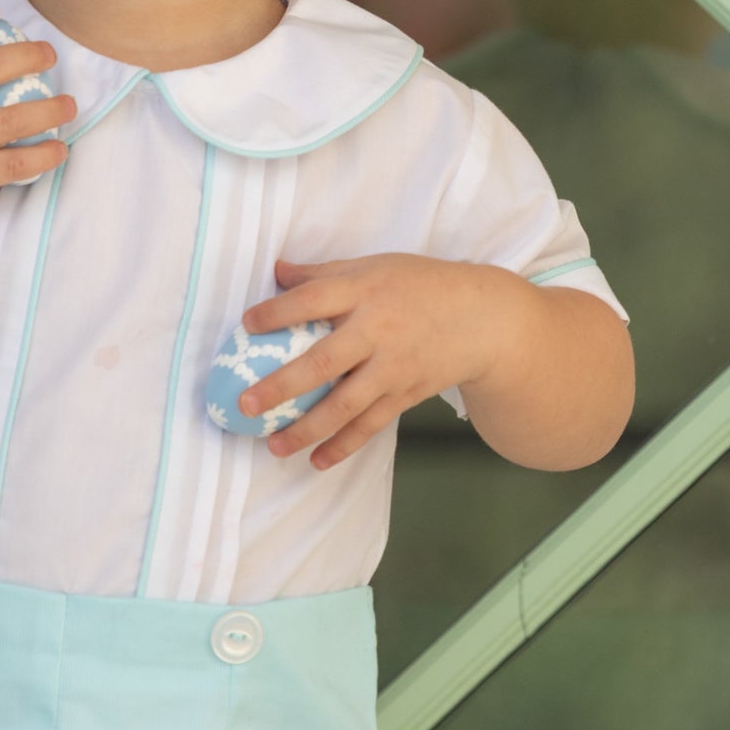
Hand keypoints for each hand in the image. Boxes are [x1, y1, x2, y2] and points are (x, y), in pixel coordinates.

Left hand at [235, 253, 524, 469]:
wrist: (484, 319)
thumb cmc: (420, 286)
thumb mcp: (374, 267)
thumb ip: (324, 273)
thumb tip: (277, 271)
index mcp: (365, 290)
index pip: (312, 300)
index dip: (277, 312)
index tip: (245, 325)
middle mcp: (377, 330)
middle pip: (323, 361)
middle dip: (281, 386)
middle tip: (246, 404)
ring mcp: (393, 367)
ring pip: (345, 404)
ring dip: (307, 429)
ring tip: (273, 446)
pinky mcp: (406, 394)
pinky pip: (371, 425)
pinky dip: (344, 446)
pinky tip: (316, 462)